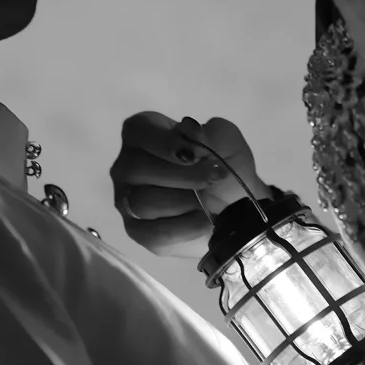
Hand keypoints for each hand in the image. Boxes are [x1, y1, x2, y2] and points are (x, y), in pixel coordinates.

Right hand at [109, 112, 270, 258]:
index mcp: (142, 134)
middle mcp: (127, 166)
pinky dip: (185, 228)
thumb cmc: (224, 164)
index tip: (196, 153)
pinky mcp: (139, 232)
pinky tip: (206, 221)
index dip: (164, 141)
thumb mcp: (224, 140)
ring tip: (210, 200)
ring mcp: (128, 200)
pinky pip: (153, 234)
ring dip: (184, 201)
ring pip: (143, 202)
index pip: (138, 130)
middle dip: (182, 175)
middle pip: (138, 168)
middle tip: (215, 178)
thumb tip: (190, 136)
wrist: (237, 204)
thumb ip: (208, 134)